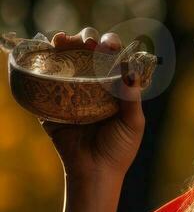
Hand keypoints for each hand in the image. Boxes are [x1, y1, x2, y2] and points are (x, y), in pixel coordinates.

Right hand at [39, 28, 144, 180]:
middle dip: (86, 40)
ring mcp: (72, 90)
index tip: (109, 45)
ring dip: (64, 44)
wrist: (94, 171)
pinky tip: (45, 51)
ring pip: (67, 59)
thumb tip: (131, 71)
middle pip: (88, 53)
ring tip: (61, 40)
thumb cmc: (118, 149)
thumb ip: (132, 98)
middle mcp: (94, 85)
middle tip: (85, 42)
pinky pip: (46, 78)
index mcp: (115, 88)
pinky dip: (43, 62)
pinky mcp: (53, 100)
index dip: (111, 46)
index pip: (113, 59)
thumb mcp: (133, 124)